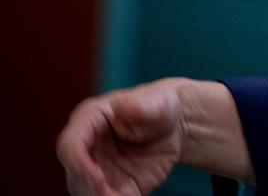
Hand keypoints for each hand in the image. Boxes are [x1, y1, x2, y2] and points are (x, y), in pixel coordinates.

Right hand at [57, 78, 189, 195]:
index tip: (98, 179)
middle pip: (74, 175)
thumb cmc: (161, 106)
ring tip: (126, 195)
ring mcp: (94, 168)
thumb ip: (139, 105)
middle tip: (115, 195)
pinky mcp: (110, 186)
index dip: (79, 165)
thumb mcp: (156, 102)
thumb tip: (121, 106)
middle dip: (91, 189)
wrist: (174, 126)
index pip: (70, 145)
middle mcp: (86, 146)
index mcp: (89, 119)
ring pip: (84, 191)